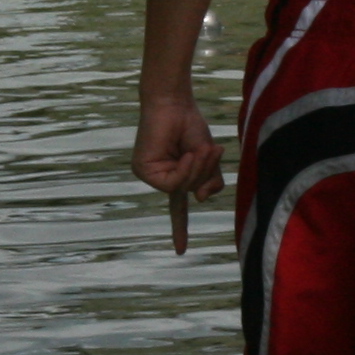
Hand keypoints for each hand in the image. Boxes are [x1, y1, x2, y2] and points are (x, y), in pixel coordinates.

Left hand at [132, 93, 226, 252]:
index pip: (177, 207)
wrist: (175, 102)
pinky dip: (184, 169)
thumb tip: (200, 200)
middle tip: (212, 150)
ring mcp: (149, 174)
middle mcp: (159, 177)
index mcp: (173, 176)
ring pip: (181, 188)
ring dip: (197, 169)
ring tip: (203, 148)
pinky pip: (171, 182)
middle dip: (204, 173)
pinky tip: (187, 154)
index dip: (179, 228)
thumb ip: (209, 180)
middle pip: (189, 193)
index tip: (180, 251)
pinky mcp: (142, 169)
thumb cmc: (190, 125)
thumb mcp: (207, 158)